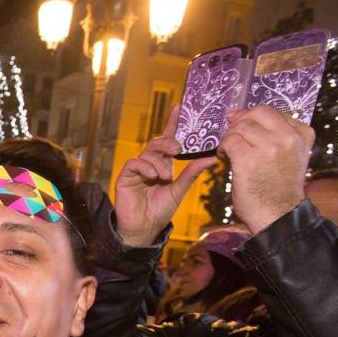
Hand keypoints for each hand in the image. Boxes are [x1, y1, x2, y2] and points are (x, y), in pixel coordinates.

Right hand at [114, 105, 217, 246]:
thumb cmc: (161, 210)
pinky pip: (134, 163)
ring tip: (164, 176)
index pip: (168, 139)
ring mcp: (137, 169)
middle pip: (157, 142)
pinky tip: (152, 177)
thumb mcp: (179, 189)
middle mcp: (150, 163)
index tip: (180, 108)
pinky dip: (145, 167)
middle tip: (177, 149)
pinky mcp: (125, 176)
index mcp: (164, 164)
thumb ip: (192, 172)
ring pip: (147, 152)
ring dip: (159, 162)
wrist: (144, 228)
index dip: (172, 123)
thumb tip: (212, 157)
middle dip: (168, 142)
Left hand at [220, 105, 312, 234]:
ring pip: (240, 127)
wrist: (278, 215)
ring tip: (228, 151)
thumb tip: (240, 115)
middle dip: (239, 122)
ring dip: (229, 137)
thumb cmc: (280, 188)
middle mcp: (288, 137)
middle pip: (256, 113)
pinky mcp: (249, 160)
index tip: (242, 126)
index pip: (272, 112)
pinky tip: (224, 158)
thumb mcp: (291, 156)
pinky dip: (222, 148)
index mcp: (302, 134)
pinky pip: (229, 141)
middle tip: (231, 136)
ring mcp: (269, 147)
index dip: (252, 116)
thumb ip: (277, 135)